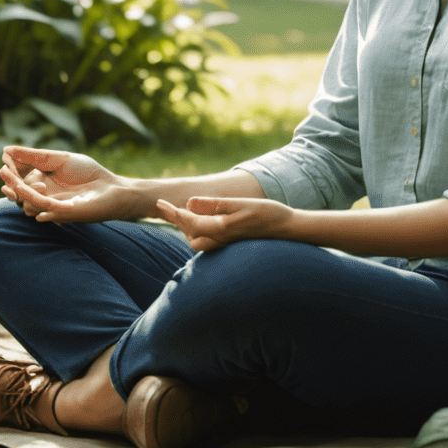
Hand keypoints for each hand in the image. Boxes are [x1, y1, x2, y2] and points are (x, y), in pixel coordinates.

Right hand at [0, 145, 130, 223]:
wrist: (109, 187)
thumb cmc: (86, 172)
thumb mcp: (59, 158)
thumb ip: (34, 156)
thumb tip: (5, 150)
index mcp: (39, 178)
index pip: (14, 178)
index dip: (8, 172)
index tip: (6, 164)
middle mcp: (41, 193)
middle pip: (16, 192)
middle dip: (13, 183)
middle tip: (15, 174)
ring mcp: (48, 207)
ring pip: (25, 204)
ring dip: (30, 194)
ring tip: (44, 185)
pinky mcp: (57, 217)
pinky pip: (40, 215)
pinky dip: (43, 207)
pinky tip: (50, 203)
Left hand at [155, 194, 296, 250]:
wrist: (288, 230)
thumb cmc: (267, 214)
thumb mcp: (240, 204)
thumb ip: (214, 205)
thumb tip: (189, 203)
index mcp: (220, 229)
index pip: (189, 222)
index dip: (172, 212)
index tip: (159, 204)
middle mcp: (221, 240)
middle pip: (190, 234)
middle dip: (177, 221)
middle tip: (165, 207)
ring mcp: (227, 244)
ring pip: (198, 241)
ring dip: (188, 228)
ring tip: (181, 214)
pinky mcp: (232, 244)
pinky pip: (208, 241)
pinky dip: (199, 231)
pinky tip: (203, 222)